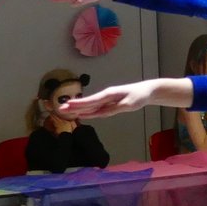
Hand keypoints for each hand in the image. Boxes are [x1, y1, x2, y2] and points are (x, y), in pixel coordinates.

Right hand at [70, 80, 186, 117]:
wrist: (146, 91)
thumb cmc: (139, 96)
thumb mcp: (130, 104)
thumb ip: (116, 108)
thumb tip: (104, 112)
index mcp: (109, 94)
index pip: (92, 101)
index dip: (80, 104)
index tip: (68, 105)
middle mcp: (105, 96)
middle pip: (88, 103)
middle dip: (74, 106)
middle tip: (60, 109)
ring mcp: (107, 100)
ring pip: (90, 105)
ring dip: (78, 108)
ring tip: (66, 110)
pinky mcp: (109, 103)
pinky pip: (97, 108)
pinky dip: (88, 111)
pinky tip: (81, 114)